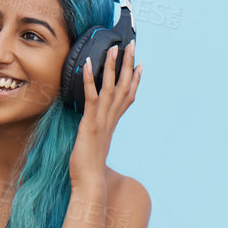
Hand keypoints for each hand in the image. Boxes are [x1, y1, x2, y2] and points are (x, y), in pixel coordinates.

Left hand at [69, 41, 139, 184]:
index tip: (140, 64)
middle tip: (132, 45)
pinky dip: (89, 80)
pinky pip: (91, 98)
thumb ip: (98, 132)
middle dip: (128, 65)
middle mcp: (111, 118)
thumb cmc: (90, 167)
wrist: (90, 182)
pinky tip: (87, 66)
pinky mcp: (90, 123)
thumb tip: (95, 128)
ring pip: (110, 88)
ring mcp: (102, 120)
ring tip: (114, 48)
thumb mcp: (96, 144)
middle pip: (123, 86)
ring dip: (113, 67)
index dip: (134, 79)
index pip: (128, 96)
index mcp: (113, 122)